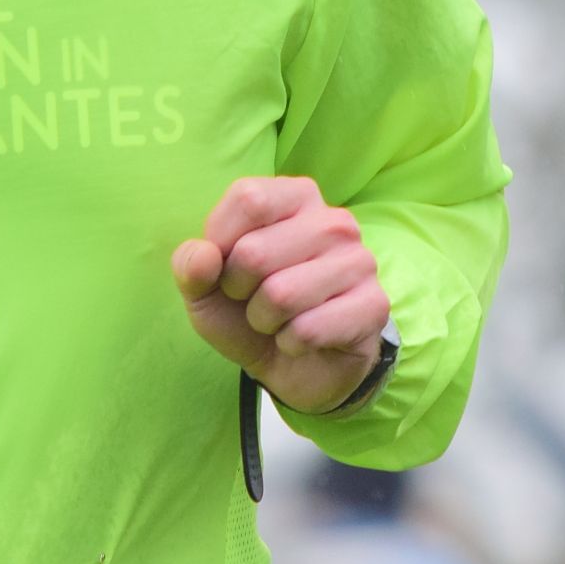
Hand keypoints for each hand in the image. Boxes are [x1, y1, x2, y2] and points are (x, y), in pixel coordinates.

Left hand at [169, 176, 387, 414]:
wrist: (299, 366)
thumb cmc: (250, 311)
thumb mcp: (205, 289)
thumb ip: (192, 266)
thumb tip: (204, 254)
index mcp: (295, 197)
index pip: (248, 198)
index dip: (221, 240)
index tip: (226, 266)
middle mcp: (334, 221)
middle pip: (256, 252)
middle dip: (239, 291)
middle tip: (255, 300)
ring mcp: (360, 261)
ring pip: (281, 295)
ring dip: (265, 321)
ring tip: (279, 319)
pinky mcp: (373, 305)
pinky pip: (307, 329)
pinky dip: (290, 343)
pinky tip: (303, 338)